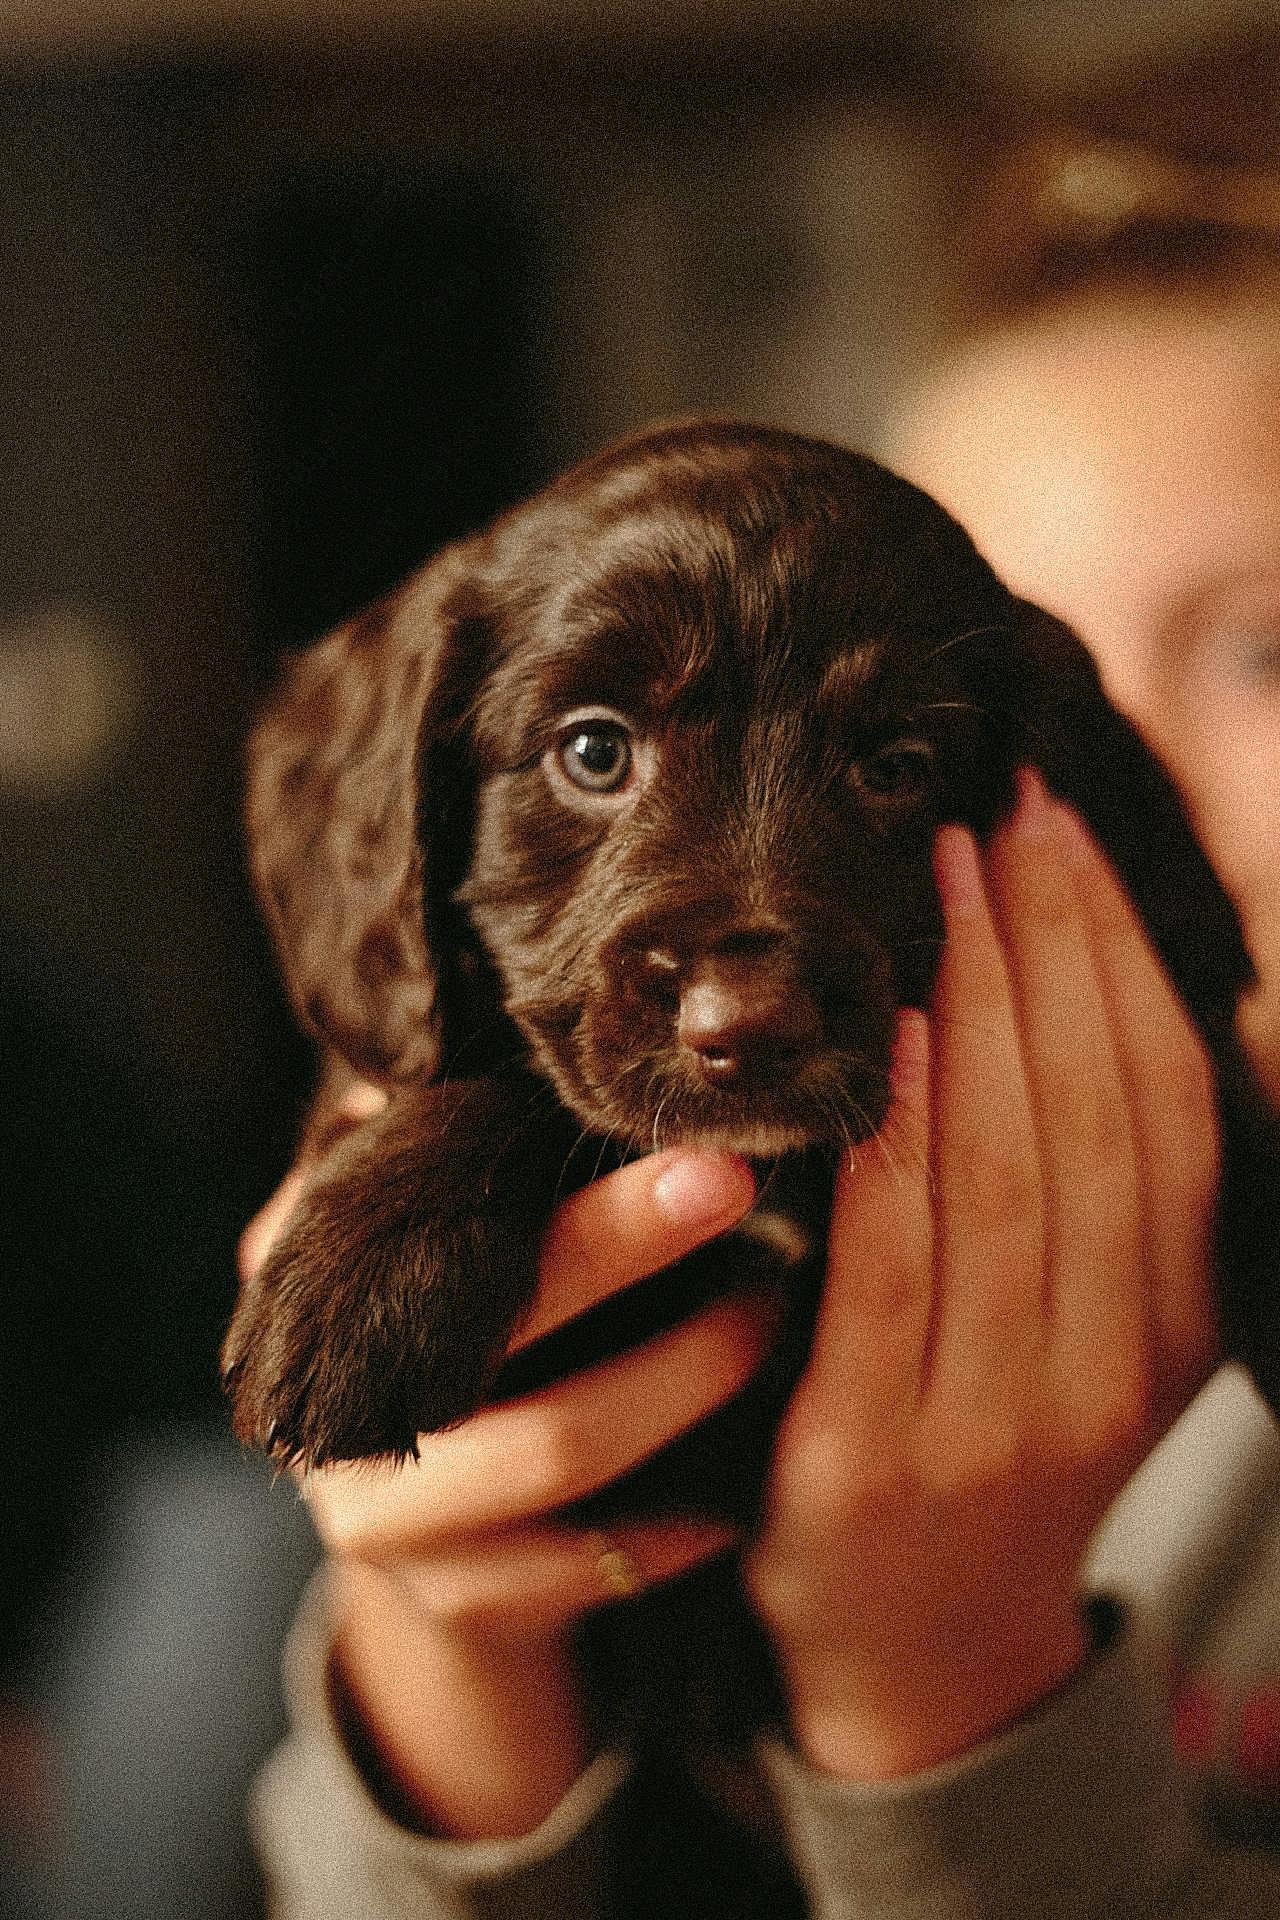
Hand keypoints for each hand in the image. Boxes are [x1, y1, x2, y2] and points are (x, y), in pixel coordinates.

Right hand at [241, 1138, 761, 1837]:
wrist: (436, 1554)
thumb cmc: (467, 1352)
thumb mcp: (441, 1254)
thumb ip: (453, 1160)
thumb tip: (504, 1060)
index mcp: (310, 1284)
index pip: (432, 1212)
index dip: (556, 1180)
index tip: (694, 1149)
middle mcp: (331, 1400)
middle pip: (506, 1318)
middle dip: (631, 1246)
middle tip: (742, 1187)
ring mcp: (384, 1516)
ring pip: (562, 1442)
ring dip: (686, 1376)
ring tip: (771, 1315)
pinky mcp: (454, 1602)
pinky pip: (590, 1561)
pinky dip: (680, 1515)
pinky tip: (746, 1474)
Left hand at [745, 771, 1220, 1780]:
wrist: (921, 1655)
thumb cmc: (996, 1450)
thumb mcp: (1096, 1335)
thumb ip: (1109, 1194)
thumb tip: (1094, 987)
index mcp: (1180, 1322)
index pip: (1168, 1106)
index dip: (1120, 960)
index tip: (1065, 838)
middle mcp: (1112, 1368)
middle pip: (1090, 1117)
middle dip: (1047, 945)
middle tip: (999, 812)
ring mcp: (997, 1419)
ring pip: (1007, 1173)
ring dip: (978, 1008)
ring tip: (945, 879)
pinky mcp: (873, 1458)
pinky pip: (894, 1265)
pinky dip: (896, 1139)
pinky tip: (884, 1033)